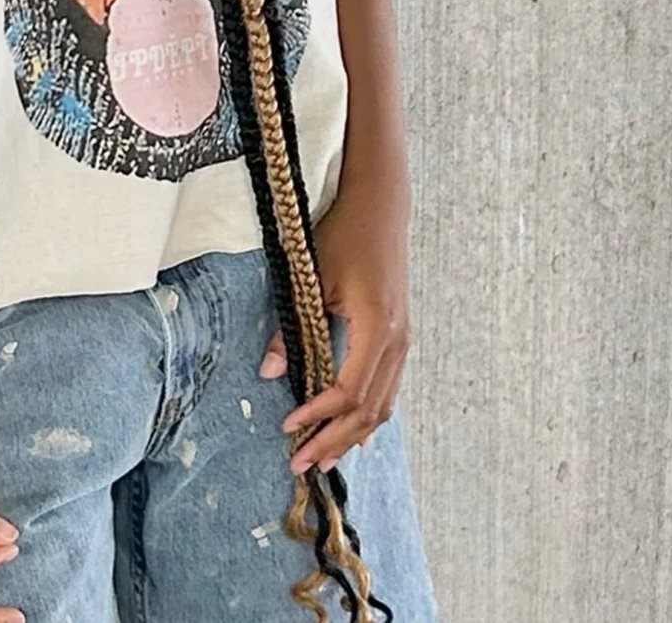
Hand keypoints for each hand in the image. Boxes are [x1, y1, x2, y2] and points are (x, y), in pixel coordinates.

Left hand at [257, 185, 410, 474]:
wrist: (379, 208)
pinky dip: (368, 414)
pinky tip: (351, 430)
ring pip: (383, 404)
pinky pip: (387, 388)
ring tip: (323, 456)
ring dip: (352, 434)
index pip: (349, 391)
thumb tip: (268, 372)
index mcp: (377, 328)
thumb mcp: (311, 278)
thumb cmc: (343, 236)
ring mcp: (403, 340)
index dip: (319, 415)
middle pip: (370, 410)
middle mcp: (397, 341)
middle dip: (334, 439)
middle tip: (301, 462)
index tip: (289, 426)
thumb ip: (290, 328)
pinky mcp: (399, 336)